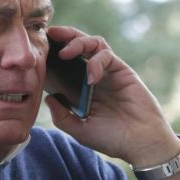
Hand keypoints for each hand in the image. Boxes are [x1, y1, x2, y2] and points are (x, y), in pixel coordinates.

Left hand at [44, 27, 179, 174]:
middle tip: (50, 34)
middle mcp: (94, 76)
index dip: (53, 53)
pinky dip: (96, 62)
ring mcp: (109, 72)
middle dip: (64, 36)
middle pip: (79, 46)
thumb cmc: (112, 139)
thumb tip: (48, 98)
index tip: (38, 49)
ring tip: (65, 53)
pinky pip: (107, 56)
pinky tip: (91, 78)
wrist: (140, 144)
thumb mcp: (80, 131)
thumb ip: (62, 116)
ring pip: (93, 43)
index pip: (65, 63)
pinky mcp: (123, 71)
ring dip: (78, 42)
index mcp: (82, 88)